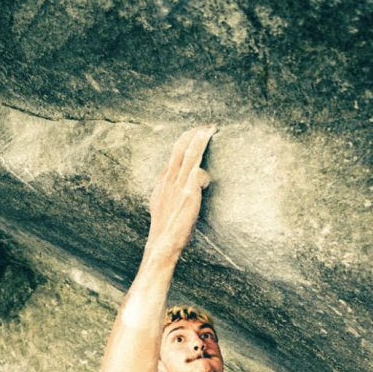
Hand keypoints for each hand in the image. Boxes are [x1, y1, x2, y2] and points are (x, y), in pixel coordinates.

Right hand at [146, 125, 215, 257]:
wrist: (162, 245)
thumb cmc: (166, 231)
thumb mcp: (163, 208)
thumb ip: (170, 195)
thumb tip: (179, 189)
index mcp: (162, 182)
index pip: (173, 155)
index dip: (184, 142)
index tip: (195, 135)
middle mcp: (168, 179)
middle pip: (179, 148)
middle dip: (193, 134)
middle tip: (206, 126)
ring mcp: (178, 185)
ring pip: (189, 154)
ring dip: (201, 140)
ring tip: (210, 130)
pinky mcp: (188, 193)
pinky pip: (199, 173)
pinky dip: (205, 174)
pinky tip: (207, 181)